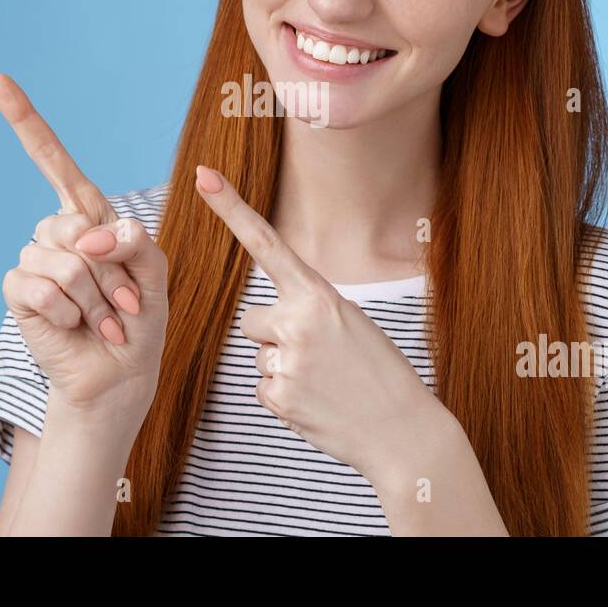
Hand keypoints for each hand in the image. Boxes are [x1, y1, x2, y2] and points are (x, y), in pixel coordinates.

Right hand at [0, 67, 168, 427]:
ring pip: (64, 260)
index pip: (51, 158)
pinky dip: (69, 313)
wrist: (121, 373)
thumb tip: (85, 236)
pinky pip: (40, 287)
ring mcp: (34, 259)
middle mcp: (57, 231)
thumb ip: (133, 241)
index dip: (23, 118)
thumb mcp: (154, 272)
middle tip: (123, 302)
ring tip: (104, 320)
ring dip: (95, 298)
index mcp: (90, 215)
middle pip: (76, 224)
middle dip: (111, 269)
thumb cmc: (139, 319)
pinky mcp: (18, 291)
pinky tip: (76, 328)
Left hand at [192, 163, 445, 480]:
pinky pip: (263, 388)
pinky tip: (317, 402)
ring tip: (325, 381)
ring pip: (259, 355)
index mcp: (319, 294)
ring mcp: (286, 361)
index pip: (266, 243)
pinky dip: (285, 396)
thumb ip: (308, 308)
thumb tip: (265, 321)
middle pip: (251, 319)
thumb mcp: (351, 321)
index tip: (204, 176)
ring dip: (284, 367)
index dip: (232, 208)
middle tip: (319, 354)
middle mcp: (297, 321)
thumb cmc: (379, 372)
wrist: (403, 430)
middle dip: (273, 334)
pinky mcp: (278, 398)